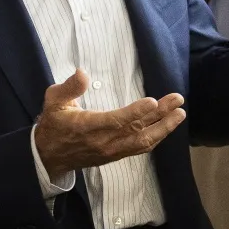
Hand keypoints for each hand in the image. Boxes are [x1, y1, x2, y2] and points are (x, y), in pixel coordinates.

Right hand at [34, 70, 185, 182]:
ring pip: (143, 142)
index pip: (116, 121)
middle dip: (160, 115)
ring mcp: (112, 151)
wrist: (49, 156)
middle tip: (178, 101)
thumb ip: (69, 87)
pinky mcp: (117, 155)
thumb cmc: (53, 124)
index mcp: (88, 127)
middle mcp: (104, 142)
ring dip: (164, 128)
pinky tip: (167, 126)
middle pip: (137, 130)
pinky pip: (140, 148)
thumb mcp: (53, 101)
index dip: (135, 112)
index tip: (153, 102)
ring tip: (179, 114)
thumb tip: (82, 72)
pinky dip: (157, 137)